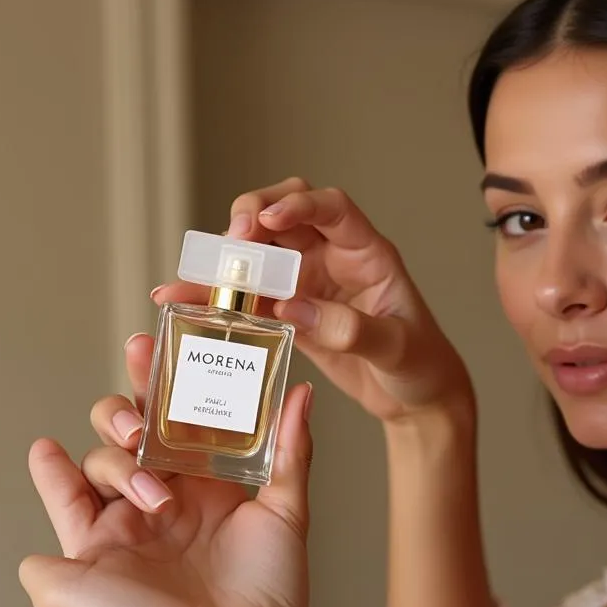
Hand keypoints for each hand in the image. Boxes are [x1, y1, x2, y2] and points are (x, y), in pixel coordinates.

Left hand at [19, 335, 322, 606]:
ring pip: (201, 434)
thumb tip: (33, 549)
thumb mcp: (66, 601)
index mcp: (117, 535)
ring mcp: (221, 509)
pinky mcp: (274, 511)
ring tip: (164, 372)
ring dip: (184, 399)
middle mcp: (166, 515)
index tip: (46, 446)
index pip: (83, 485)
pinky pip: (287, 458)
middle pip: (137, 444)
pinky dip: (294, 424)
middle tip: (132, 424)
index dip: (61, 463)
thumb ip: (40, 565)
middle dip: (122, 419)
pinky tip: (288, 395)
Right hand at [152, 178, 474, 425]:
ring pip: (259, 254)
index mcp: (367, 253)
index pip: (331, 209)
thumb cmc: (422, 366)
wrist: (417, 401)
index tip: (270, 221)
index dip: (298, 204)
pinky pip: (250, 298)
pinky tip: (184, 302)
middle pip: (284, 216)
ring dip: (226, 258)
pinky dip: (219, 298)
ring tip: (193, 273)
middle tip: (232, 241)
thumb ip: (352, 329)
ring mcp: (308, 286)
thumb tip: (294, 310)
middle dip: (252, 217)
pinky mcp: (291, 316)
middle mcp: (333, 260)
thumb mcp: (397, 348)